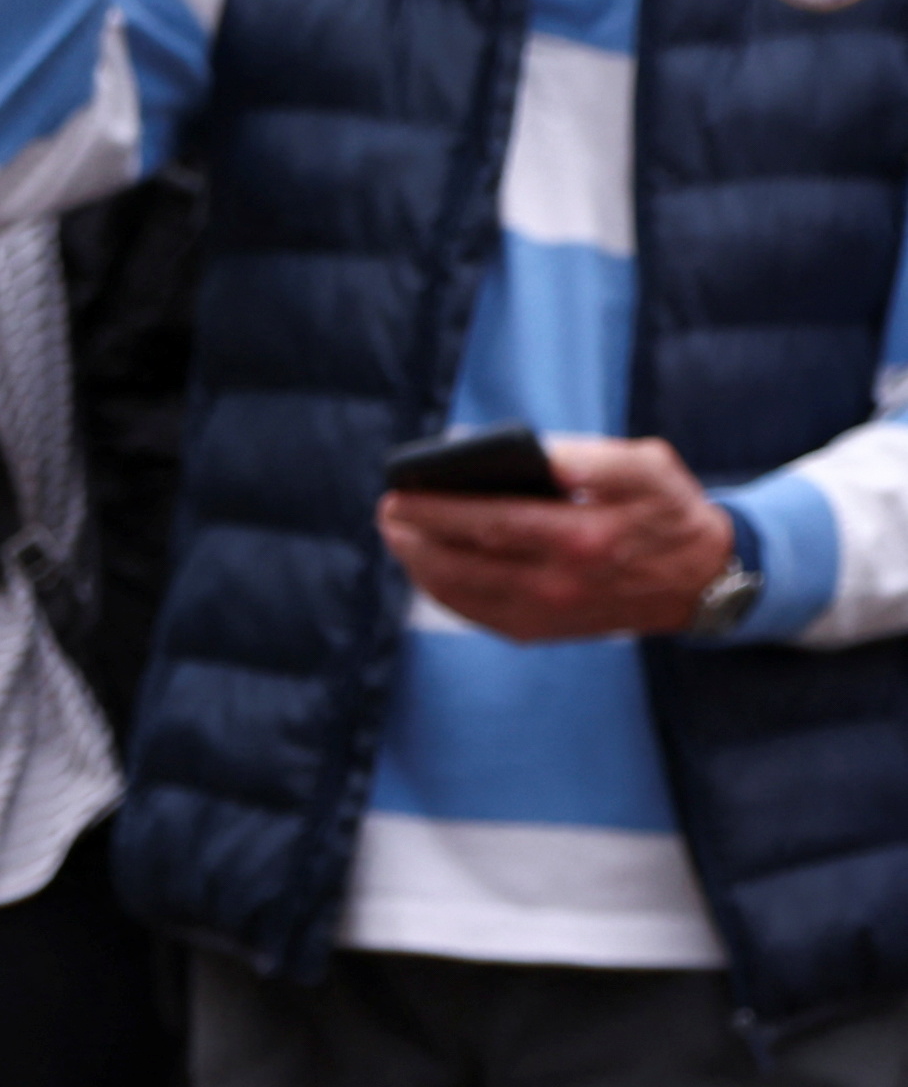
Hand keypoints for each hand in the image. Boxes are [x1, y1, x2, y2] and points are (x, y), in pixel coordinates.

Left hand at [381, 435, 736, 643]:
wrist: (697, 579)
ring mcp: (542, 615)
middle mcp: (557, 585)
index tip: (400, 492)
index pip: (491, 522)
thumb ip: (589, 456)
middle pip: (462, 562)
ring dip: (418, 564)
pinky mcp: (535, 632)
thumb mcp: (644, 466)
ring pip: (457, 593)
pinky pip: (470, 612)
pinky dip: (441, 589)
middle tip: (389, 510)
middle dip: (414, 537)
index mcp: (583, 538)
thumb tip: (531, 453)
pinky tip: (427, 564)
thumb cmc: (665, 509)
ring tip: (399, 533)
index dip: (437, 509)